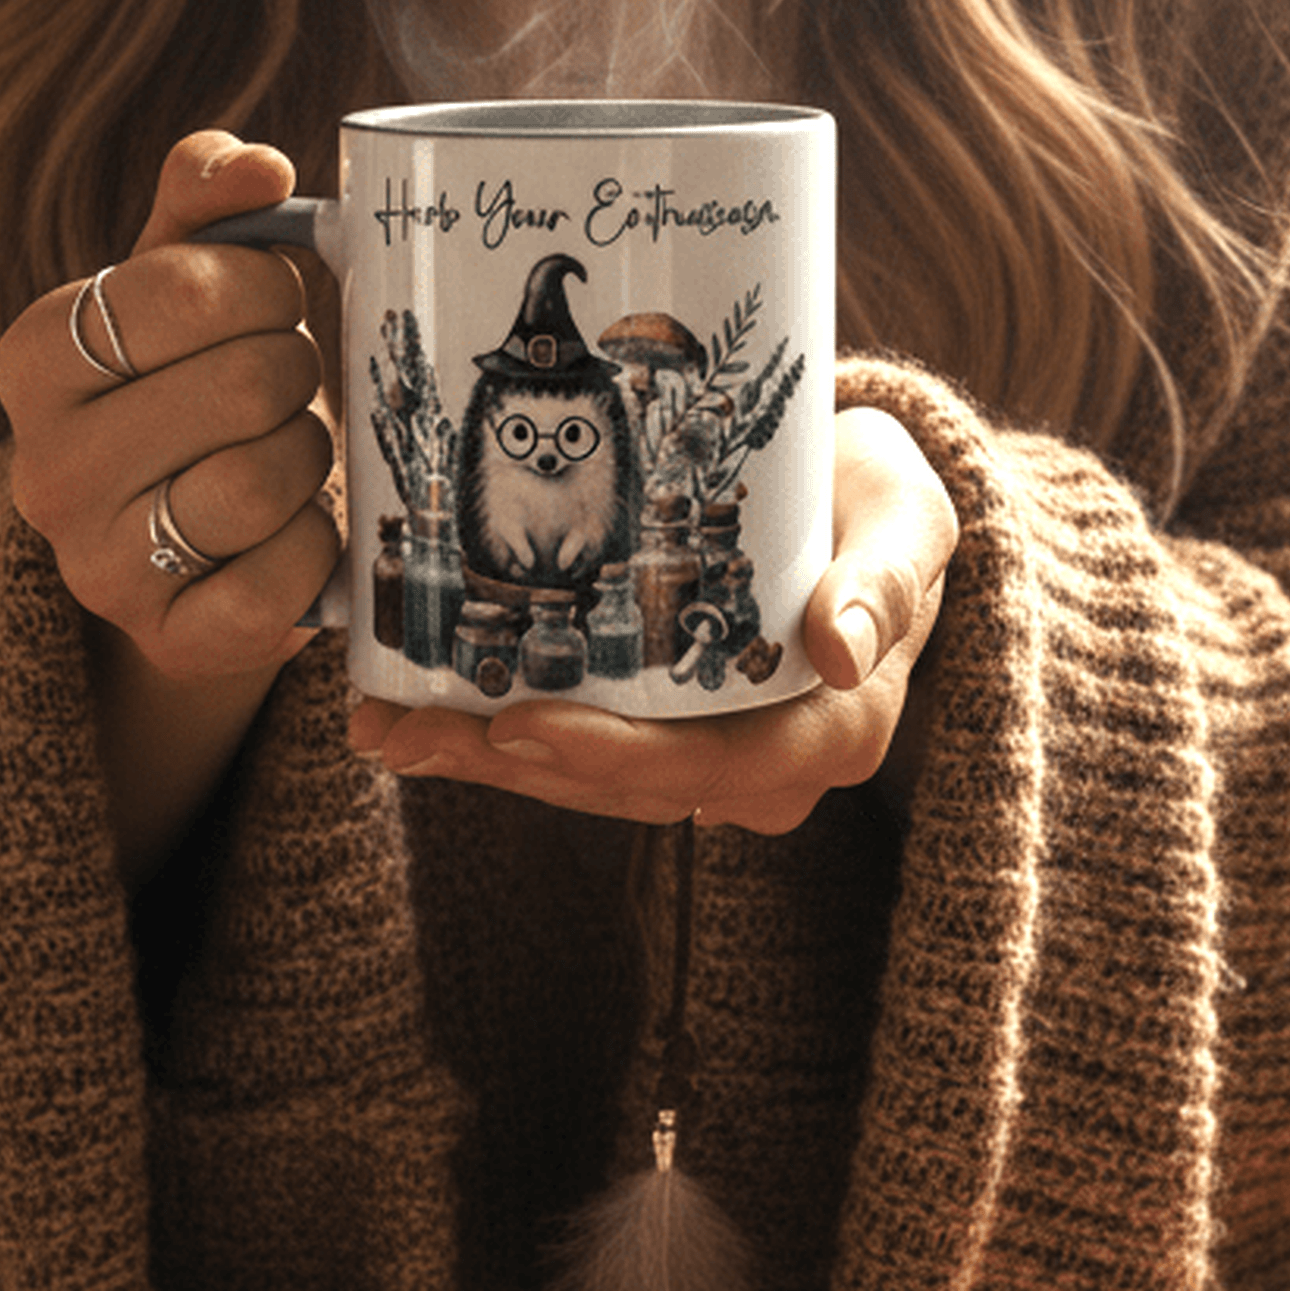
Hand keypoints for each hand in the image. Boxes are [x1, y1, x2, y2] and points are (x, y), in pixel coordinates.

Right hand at [0, 132, 340, 881]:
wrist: (193, 539)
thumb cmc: (197, 384)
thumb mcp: (185, 281)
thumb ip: (206, 199)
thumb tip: (257, 165)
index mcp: (35, 357)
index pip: (191, 290)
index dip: (269, 286)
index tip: (274, 301)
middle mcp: (44, 468)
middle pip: (246, 385)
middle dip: (295, 371)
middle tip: (286, 382)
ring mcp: (99, 567)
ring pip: (267, 481)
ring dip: (310, 455)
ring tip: (288, 451)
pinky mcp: (172, 641)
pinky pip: (285, 579)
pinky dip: (319, 545)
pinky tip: (299, 526)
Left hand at [349, 407, 955, 832]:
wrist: (865, 508)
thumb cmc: (883, 503)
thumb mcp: (908, 517)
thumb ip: (887, 573)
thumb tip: (843, 647)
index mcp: (831, 731)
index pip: (711, 767)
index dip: (610, 758)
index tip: (517, 726)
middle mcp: (765, 767)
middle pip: (624, 787)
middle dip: (507, 765)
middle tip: (402, 729)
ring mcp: (710, 757)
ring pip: (585, 781)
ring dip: (480, 758)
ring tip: (381, 724)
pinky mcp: (664, 733)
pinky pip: (577, 751)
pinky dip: (494, 736)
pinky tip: (411, 713)